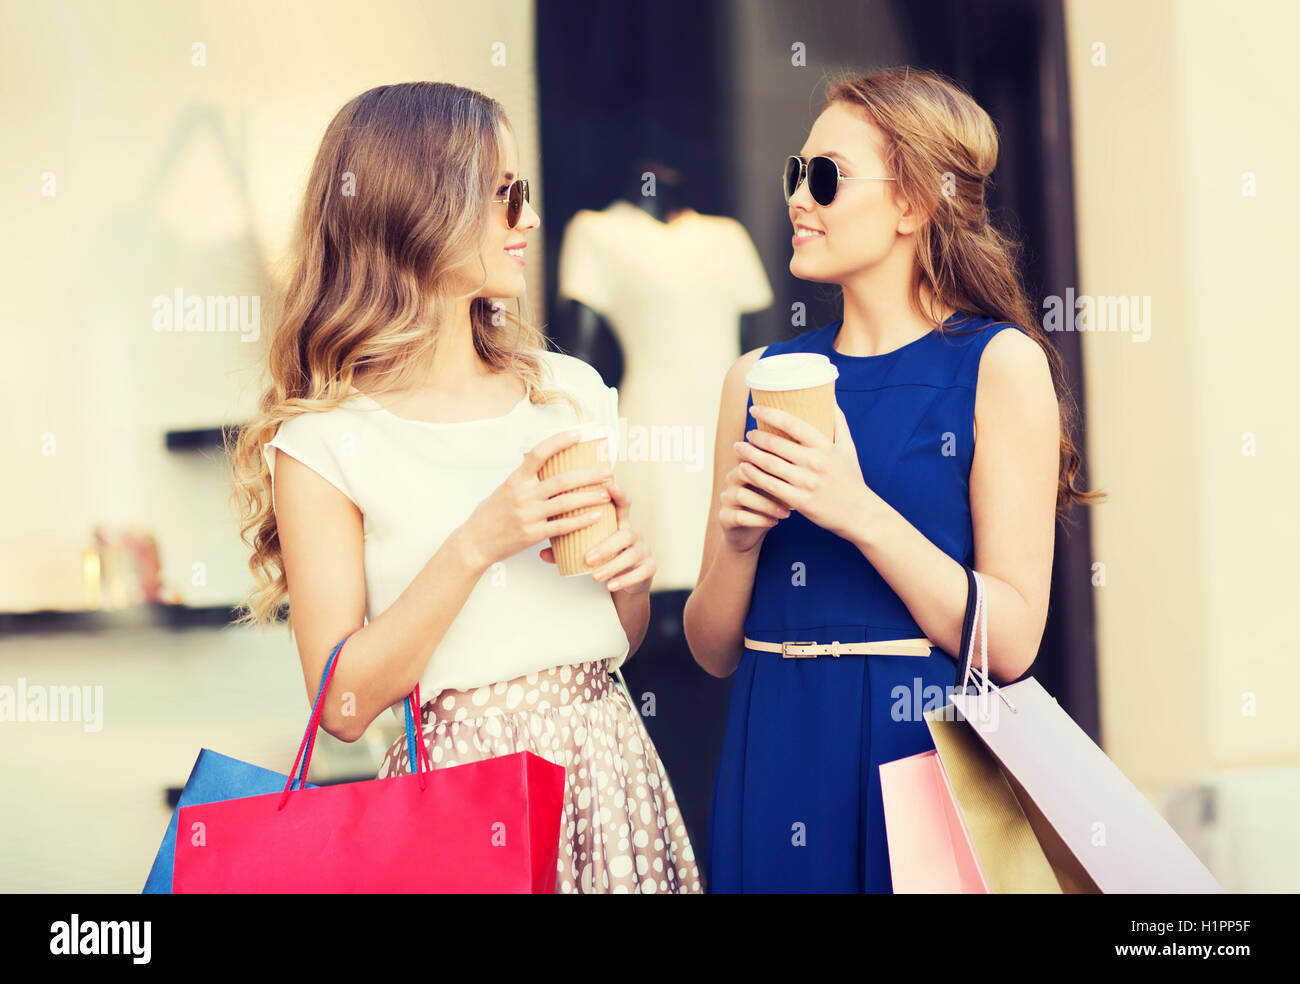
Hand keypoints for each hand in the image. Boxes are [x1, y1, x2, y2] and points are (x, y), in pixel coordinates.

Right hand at [460, 429, 614, 569]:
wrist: (475, 542)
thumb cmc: (490, 514)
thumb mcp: (503, 489)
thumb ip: (524, 477)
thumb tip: (540, 460)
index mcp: (515, 479)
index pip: (539, 453)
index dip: (559, 442)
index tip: (578, 435)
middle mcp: (523, 495)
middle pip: (562, 480)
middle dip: (589, 475)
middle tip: (608, 470)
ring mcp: (528, 515)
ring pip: (566, 503)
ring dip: (590, 497)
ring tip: (607, 493)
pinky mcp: (532, 534)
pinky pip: (562, 527)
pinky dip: (581, 521)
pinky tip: (596, 516)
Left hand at [540, 480, 654, 595]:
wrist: (628, 581)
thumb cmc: (606, 557)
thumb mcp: (589, 549)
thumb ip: (567, 549)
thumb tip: (542, 553)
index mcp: (619, 523)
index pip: (622, 504)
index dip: (619, 495)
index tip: (610, 487)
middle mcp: (634, 533)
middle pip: (625, 534)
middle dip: (607, 547)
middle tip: (588, 558)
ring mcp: (644, 550)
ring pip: (632, 555)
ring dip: (612, 566)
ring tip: (595, 576)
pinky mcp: (649, 567)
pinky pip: (640, 573)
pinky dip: (625, 580)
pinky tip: (611, 585)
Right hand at [717, 437, 791, 554]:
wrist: (749, 531)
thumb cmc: (769, 503)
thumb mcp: (780, 485)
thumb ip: (789, 470)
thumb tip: (815, 456)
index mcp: (746, 465)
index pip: (756, 455)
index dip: (775, 461)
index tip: (798, 470)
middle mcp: (732, 479)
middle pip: (745, 471)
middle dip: (770, 481)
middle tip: (793, 491)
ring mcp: (726, 498)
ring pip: (742, 495)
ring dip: (767, 504)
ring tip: (786, 513)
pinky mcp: (725, 517)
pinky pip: (739, 516)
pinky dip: (758, 519)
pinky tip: (774, 522)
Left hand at [736, 403, 875, 541]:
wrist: (860, 513)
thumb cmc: (851, 478)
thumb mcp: (848, 448)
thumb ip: (838, 423)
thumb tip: (830, 399)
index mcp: (825, 446)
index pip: (792, 424)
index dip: (770, 414)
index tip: (754, 409)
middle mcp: (814, 462)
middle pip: (776, 444)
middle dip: (756, 436)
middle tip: (747, 433)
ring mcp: (806, 482)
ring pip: (769, 464)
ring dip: (750, 454)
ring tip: (738, 447)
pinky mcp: (800, 501)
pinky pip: (771, 486)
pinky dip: (754, 476)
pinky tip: (743, 468)